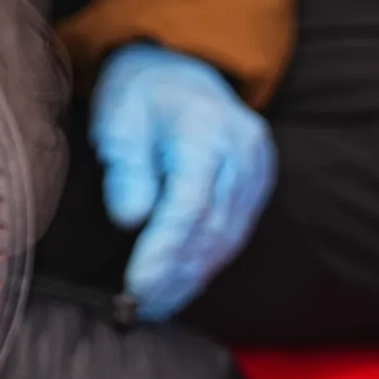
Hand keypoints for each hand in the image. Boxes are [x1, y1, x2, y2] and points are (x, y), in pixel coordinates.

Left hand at [89, 45, 276, 322]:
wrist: (181, 70)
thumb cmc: (140, 98)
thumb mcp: (120, 122)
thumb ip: (126, 168)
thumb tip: (131, 219)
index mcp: (208, 129)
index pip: (189, 204)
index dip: (163, 252)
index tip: (136, 286)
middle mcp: (244, 150)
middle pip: (212, 228)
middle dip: (174, 275)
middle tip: (139, 309)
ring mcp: (258, 169)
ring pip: (227, 238)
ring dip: (190, 278)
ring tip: (155, 306)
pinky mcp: (258, 185)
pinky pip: (234, 233)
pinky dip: (205, 263)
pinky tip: (179, 286)